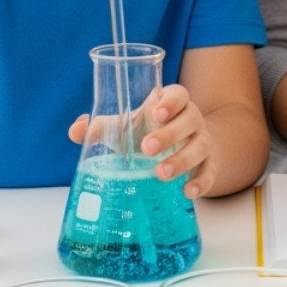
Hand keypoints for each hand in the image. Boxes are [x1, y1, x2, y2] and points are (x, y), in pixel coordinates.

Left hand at [67, 84, 217, 198]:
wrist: (188, 146)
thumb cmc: (151, 132)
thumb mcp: (129, 126)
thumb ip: (104, 127)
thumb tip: (76, 131)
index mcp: (172, 104)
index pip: (178, 94)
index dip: (170, 102)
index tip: (155, 113)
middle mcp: (192, 120)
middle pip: (189, 120)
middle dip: (169, 134)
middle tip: (147, 148)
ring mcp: (203, 142)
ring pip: (200, 146)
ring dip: (182, 159)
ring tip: (162, 173)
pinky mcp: (210, 164)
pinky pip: (210, 172)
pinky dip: (201, 182)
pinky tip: (187, 191)